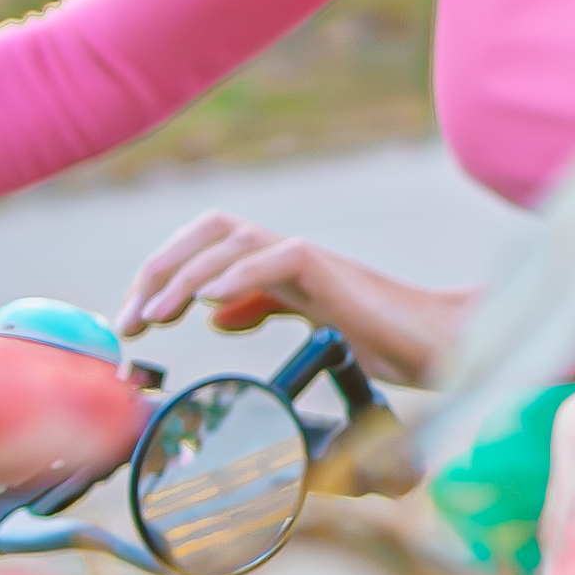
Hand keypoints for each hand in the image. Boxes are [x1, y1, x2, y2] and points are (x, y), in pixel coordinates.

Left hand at [117, 215, 461, 387]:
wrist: (443, 345)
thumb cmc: (387, 340)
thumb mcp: (311, 326)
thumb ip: (267, 310)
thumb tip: (218, 315)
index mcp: (280, 267)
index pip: (207, 247)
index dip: (162, 275)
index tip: (134, 322)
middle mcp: (289, 254)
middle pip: (211, 229)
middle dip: (160, 267)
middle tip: (131, 318)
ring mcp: (311, 259)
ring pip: (233, 239)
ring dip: (184, 276)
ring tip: (155, 315)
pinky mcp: (333, 272)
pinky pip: (278, 258)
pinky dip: (237, 277)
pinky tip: (210, 305)